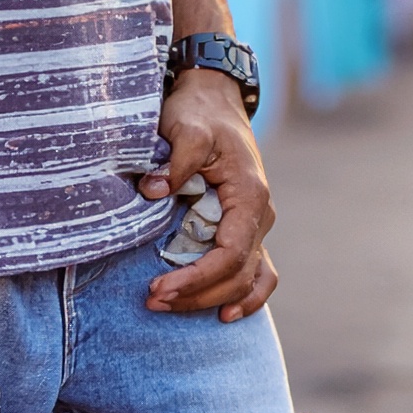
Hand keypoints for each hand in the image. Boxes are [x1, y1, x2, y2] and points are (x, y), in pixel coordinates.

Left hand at [140, 69, 277, 321]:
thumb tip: (152, 191)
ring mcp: (256, 223)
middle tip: (152, 300)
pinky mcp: (245, 226)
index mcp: (250, 195)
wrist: (215, 98)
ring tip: (170, 306)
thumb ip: (174, 161)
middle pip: (236, 275)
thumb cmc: (200, 112)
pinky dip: (246, 296)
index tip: (158, 287)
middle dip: (195, 294)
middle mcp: (260, 214)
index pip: (229, 254)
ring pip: (246, 279)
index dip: (195, 278)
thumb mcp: (187, 128)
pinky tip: (225, 314)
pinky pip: (257, 272)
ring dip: (210, 299)